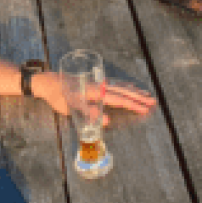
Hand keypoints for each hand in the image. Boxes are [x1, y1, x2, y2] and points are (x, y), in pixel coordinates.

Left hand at [33, 72, 156, 121]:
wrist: (49, 82)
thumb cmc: (58, 96)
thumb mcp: (70, 108)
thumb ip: (89, 113)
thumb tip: (106, 120)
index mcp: (95, 92)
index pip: (119, 99)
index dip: (132, 104)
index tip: (145, 109)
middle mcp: (100, 85)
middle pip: (123, 91)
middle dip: (138, 97)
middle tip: (153, 102)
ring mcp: (99, 82)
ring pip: (121, 86)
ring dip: (134, 91)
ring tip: (147, 95)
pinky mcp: (96, 82)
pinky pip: (115, 84)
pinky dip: (125, 86)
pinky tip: (130, 87)